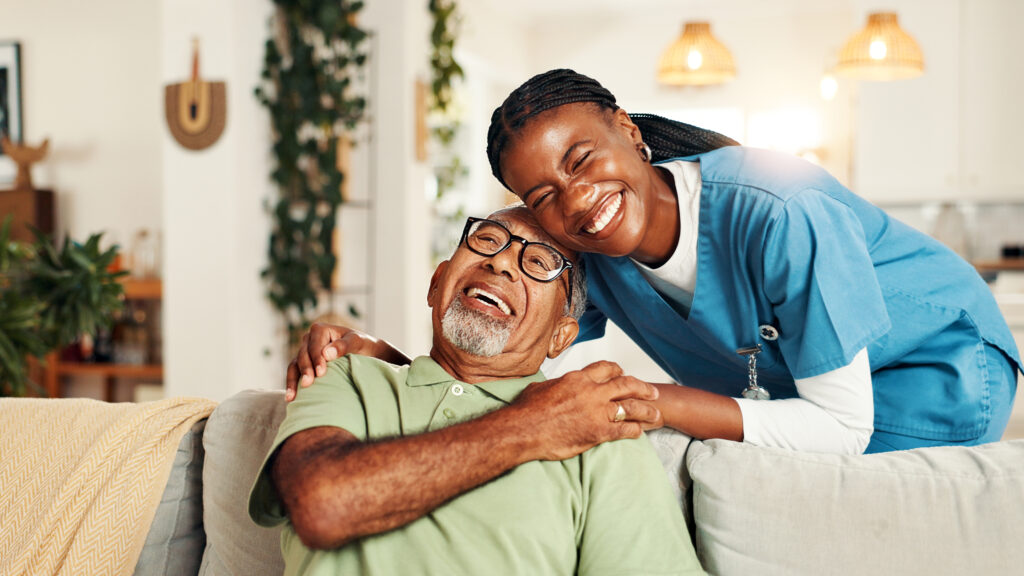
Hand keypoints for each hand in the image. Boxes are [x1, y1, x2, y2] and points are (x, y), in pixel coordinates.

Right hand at [285, 323, 407, 400]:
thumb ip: (344, 346)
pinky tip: (291, 398)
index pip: (315, 346)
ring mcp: (305, 352)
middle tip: (307, 385)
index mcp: (320, 330)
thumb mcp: (357, 342)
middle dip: (305, 370)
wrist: (365, 353)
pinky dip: (292, 384)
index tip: (321, 373)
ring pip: (295, 365)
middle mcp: (309, 339)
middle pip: (303, 355)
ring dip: (293, 380)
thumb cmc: (362, 346)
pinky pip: (294, 373)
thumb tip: (327, 353)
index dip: (317, 359)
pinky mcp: (304, 364)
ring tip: (292, 397)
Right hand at [509, 361, 662, 460]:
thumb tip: (554, 386)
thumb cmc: (526, 410)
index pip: (606, 368)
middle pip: (626, 384)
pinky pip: (624, 430)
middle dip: (642, 388)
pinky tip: (639, 433)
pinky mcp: (598, 432)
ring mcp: (596, 412)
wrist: (522, 430)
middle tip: (653, 392)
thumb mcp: (541, 387)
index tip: (623, 374)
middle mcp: (591, 391)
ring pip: (631, 407)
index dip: (618, 371)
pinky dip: (634, 431)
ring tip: (656, 414)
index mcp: (577, 378)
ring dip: (646, 410)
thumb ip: (556, 385)